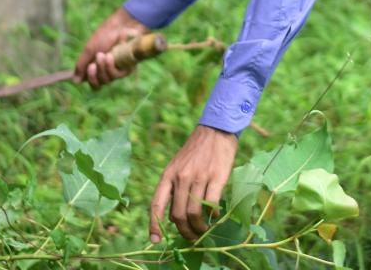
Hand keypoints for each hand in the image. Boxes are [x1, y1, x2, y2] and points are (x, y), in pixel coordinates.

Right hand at [73, 6, 149, 88]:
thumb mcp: (89, 50)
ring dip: (102, 68)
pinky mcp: (127, 67)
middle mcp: (107, 70)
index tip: (89, 68)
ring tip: (103, 55)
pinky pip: (117, 76)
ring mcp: (117, 69)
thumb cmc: (105, 35)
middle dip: (94, 74)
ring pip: (107, 81)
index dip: (90, 79)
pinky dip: (110, 66)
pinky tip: (110, 56)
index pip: (92, 82)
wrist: (121, 25)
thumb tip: (75, 81)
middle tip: (93, 64)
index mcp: (97, 66)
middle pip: (98, 84)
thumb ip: (81, 65)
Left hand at [150, 125, 238, 242]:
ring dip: (199, 227)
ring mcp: (199, 176)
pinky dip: (213, 214)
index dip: (154, 225)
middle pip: (178, 214)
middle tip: (192, 237)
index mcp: (168, 175)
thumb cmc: (196, 151)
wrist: (215, 130)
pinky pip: (211, 203)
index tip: (155, 241)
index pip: (156, 204)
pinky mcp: (216, 176)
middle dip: (184, 231)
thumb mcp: (178, 166)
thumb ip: (174, 188)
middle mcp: (181, 177)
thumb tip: (174, 217)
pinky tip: (215, 215)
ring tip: (204, 230)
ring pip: (194, 212)